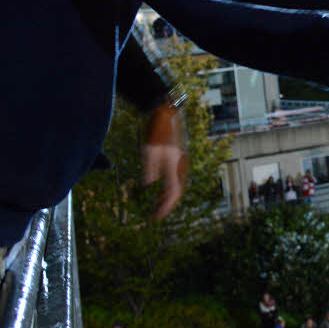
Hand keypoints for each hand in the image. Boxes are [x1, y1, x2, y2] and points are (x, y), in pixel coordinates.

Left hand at [142, 100, 188, 218]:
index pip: (173, 192)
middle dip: (167, 205)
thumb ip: (149, 167)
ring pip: (176, 185)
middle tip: (155, 216)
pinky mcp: (177, 157)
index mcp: (174, 163)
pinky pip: (174, 178)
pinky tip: (158, 189)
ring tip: (155, 206)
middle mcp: (180, 164)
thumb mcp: (148, 147)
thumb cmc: (156, 128)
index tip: (156, 217)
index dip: (165, 206)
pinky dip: (168, 187)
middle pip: (177, 191)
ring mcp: (180, 161)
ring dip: (167, 198)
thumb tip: (148, 184)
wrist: (166, 111)